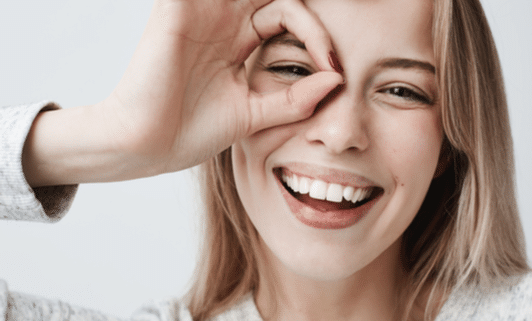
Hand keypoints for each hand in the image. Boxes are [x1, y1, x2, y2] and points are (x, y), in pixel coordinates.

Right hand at [107, 0, 342, 172]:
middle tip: (334, 21)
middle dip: (302, 8)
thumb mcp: (255, 115)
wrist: (147, 145)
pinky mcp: (179, 8)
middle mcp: (224, 20)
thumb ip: (295, 99)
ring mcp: (202, 11)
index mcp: (240, 41)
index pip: (289, 16)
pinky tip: (262, 3)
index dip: (316, 37)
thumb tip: (337, 80)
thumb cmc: (192, 131)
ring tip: (302, 16)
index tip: (335, 69)